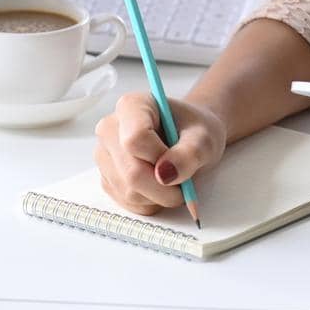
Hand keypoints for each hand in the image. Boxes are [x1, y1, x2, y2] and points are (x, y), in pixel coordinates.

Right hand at [94, 92, 227, 215]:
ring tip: (174, 179)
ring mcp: (104, 156)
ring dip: (159, 196)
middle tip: (185, 182)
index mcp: (131, 106)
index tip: (179, 157)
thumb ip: (190, 153)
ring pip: (129, 192)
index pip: (134, 139)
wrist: (190, 138)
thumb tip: (166, 175)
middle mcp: (110, 129)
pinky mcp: (107, 179)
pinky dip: (151, 202)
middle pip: (131, 172)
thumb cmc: (195, 131)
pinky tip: (160, 186)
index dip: (160, 157)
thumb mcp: (204, 138)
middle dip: (164, 186)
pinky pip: (128, 203)